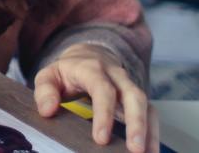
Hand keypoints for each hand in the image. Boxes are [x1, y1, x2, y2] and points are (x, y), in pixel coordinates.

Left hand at [34, 44, 158, 152]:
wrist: (88, 54)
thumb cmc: (67, 71)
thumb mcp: (48, 75)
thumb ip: (45, 92)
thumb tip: (48, 111)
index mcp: (92, 69)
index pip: (102, 89)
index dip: (104, 114)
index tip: (101, 139)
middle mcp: (116, 75)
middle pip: (133, 95)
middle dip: (136, 123)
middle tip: (134, 149)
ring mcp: (129, 85)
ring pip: (146, 104)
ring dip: (149, 130)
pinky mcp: (136, 97)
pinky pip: (150, 112)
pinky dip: (153, 132)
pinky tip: (151, 150)